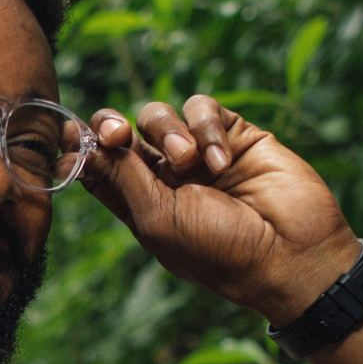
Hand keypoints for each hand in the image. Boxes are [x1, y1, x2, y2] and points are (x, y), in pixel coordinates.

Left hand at [80, 95, 361, 325]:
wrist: (291, 254)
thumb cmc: (219, 251)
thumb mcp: (157, 219)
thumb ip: (121, 178)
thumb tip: (79, 146)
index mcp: (139, 204)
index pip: (98, 167)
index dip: (82, 148)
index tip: (71, 137)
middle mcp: (164, 177)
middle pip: (121, 134)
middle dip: (111, 127)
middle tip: (117, 133)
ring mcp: (197, 154)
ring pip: (159, 116)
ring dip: (167, 132)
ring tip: (188, 160)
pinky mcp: (232, 135)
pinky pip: (201, 109)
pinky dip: (206, 128)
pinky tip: (222, 160)